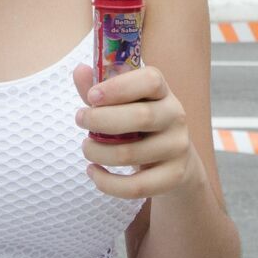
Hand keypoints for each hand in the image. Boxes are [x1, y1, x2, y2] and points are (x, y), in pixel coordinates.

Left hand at [72, 62, 198, 198]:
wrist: (174, 160)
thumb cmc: (140, 125)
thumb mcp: (123, 104)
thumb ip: (101, 89)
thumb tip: (79, 70)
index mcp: (162, 91)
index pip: (150, 80)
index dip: (118, 87)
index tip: (91, 97)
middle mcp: (175, 116)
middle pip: (140, 117)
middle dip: (101, 120)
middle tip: (80, 119)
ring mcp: (177, 147)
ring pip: (131, 154)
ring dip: (98, 153)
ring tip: (86, 148)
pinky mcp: (174, 176)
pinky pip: (136, 186)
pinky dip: (107, 183)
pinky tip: (93, 172)